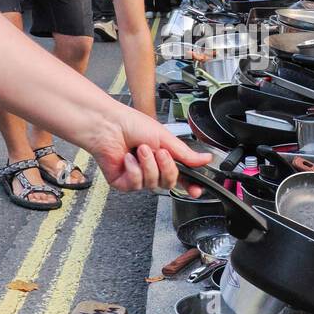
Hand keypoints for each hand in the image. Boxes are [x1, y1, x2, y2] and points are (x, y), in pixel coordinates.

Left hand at [88, 109, 210, 192]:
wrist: (108, 125)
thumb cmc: (132, 124)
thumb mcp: (165, 138)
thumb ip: (186, 153)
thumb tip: (205, 159)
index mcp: (163, 157)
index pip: (181, 176)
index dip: (190, 185)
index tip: (196, 189)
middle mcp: (151, 168)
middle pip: (169, 183)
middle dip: (167, 168)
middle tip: (160, 152)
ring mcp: (137, 177)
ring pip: (153, 184)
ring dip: (148, 165)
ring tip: (140, 149)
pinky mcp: (123, 183)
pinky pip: (136, 184)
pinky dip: (134, 169)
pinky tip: (127, 158)